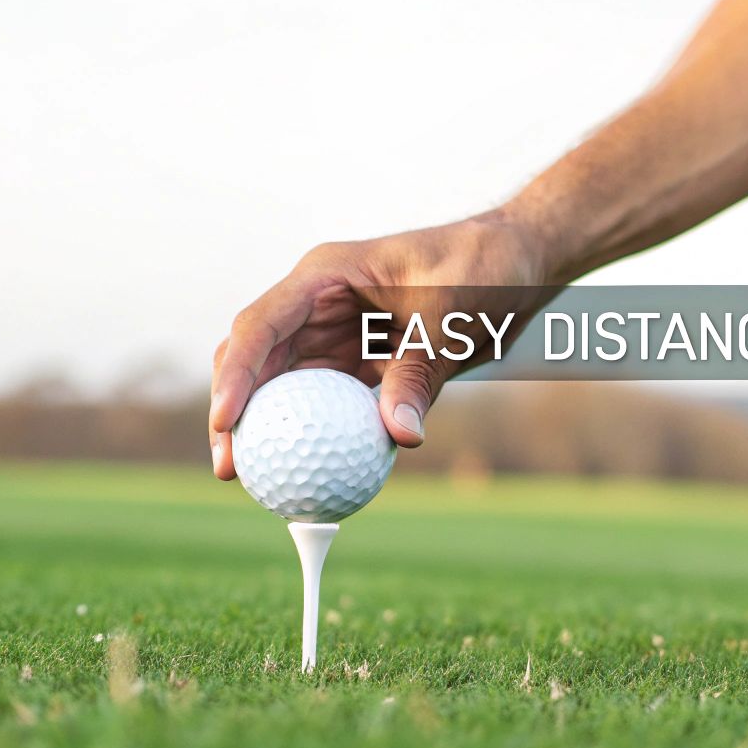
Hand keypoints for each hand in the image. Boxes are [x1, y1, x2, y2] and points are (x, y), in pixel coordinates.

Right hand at [209, 215, 553, 479]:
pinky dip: (320, 437)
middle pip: (257, 359)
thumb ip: (420, 375)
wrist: (520, 263)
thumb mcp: (453, 318)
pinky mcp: (360, 361)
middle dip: (234, 412)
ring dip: (270, 431)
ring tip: (260, 485)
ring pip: (285, 386)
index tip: (228, 421)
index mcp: (326, 276)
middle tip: (230, 469)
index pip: (262, 324)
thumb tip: (398, 438)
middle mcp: (319, 304)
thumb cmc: (486, 268)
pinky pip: (330, 405)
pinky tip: (316, 478)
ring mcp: (336, 333)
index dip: (236, 374)